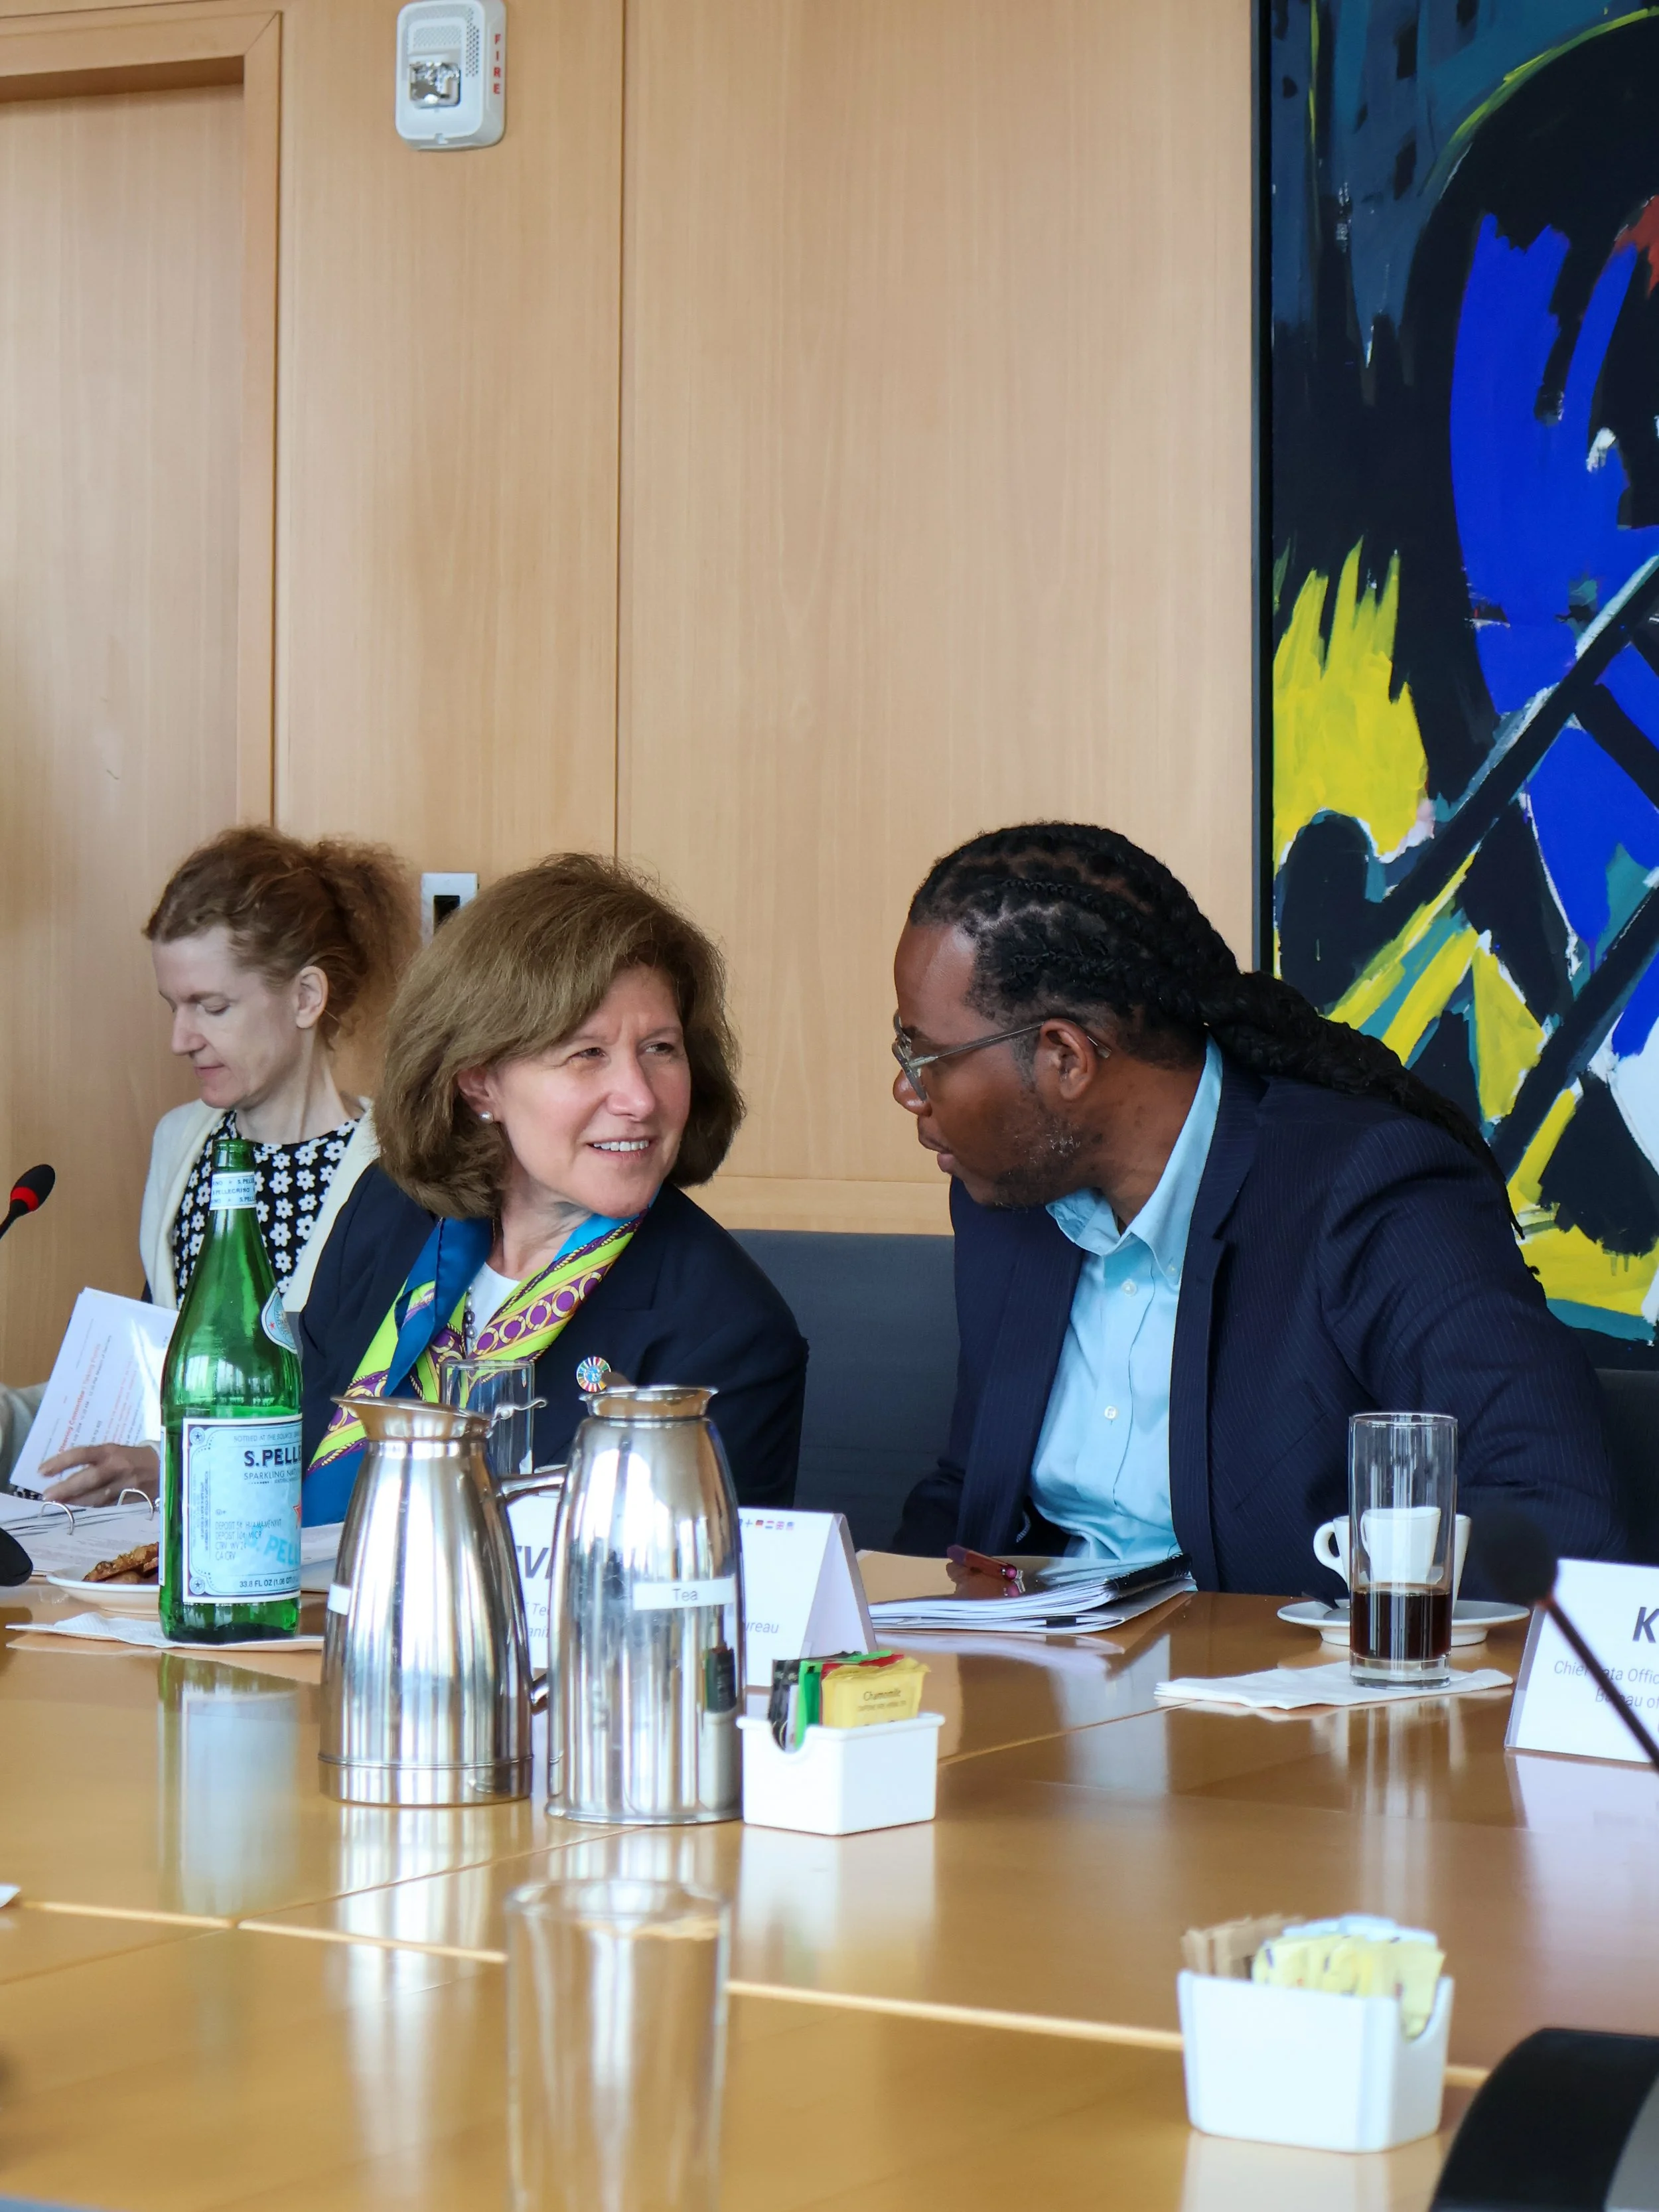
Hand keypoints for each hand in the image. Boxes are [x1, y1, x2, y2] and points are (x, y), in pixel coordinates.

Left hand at [38, 1443, 159, 1507]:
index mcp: (112, 1451)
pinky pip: (108, 1506)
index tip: (42, 1471)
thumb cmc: (137, 1457)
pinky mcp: (134, 1499)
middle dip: (66, 1489)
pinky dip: (93, 1508)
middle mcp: (119, 1467)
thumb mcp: (118, 1451)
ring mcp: (127, 1485)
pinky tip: (81, 1509)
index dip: (61, 1462)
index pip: (82, 1454)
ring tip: (60, 1504)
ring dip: (76, 1502)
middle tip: (47, 1495)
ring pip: (97, 1497)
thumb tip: (67, 1471)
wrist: (170, 1465)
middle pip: (88, 1479)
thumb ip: (96, 1460)